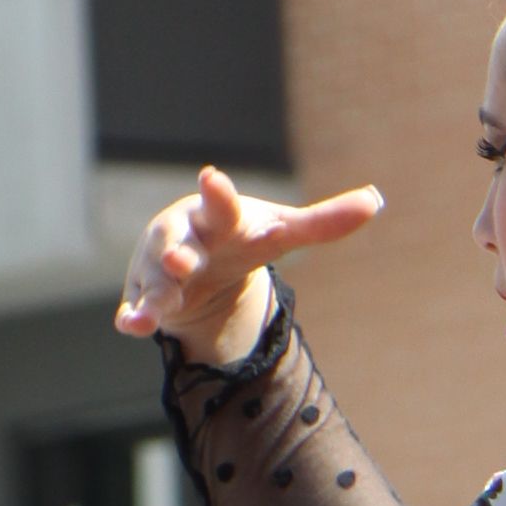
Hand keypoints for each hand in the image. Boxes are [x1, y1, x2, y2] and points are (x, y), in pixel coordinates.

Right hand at [116, 164, 383, 366]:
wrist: (193, 254)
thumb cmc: (240, 235)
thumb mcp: (280, 231)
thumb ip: (324, 222)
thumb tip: (375, 200)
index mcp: (220, 218)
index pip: (222, 206)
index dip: (218, 195)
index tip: (211, 178)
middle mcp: (187, 239)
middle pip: (180, 243)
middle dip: (178, 253)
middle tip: (179, 262)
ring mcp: (162, 268)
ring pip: (155, 281)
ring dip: (155, 296)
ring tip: (150, 319)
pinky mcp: (147, 295)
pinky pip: (136, 306)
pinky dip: (133, 316)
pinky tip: (130, 326)